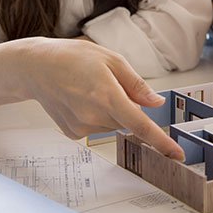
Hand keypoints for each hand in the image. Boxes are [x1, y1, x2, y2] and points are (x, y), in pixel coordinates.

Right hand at [16, 38, 184, 159]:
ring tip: (90, 89)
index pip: (141, 125)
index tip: (177, 155)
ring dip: (110, 110)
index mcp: (107, 95)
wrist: (36, 67)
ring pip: (113, 124)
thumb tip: (156, 103)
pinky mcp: (73, 133)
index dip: (161, 141)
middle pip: (127, 120)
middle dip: (126, 106)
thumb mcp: (112, 60)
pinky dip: (96, 116)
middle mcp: (94, 115)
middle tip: (107, 84)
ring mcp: (82, 127)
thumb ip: (137, 85)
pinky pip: (97, 127)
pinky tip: (81, 100)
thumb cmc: (73, 58)